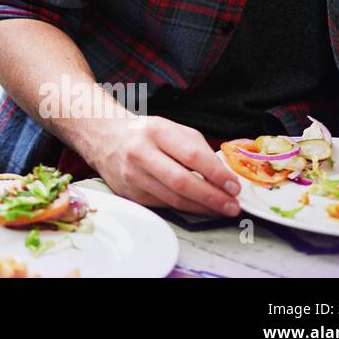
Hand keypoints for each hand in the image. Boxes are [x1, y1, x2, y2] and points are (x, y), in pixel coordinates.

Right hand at [87, 115, 241, 216]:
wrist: (104, 138)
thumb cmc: (144, 133)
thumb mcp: (171, 128)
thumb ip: (197, 148)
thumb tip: (223, 176)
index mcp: (156, 131)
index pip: (191, 155)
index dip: (216, 173)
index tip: (234, 186)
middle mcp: (141, 153)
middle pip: (182, 182)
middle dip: (212, 197)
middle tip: (233, 205)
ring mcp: (133, 175)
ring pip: (173, 199)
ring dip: (203, 208)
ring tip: (222, 209)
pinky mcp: (130, 193)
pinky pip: (164, 205)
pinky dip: (185, 208)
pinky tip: (199, 207)